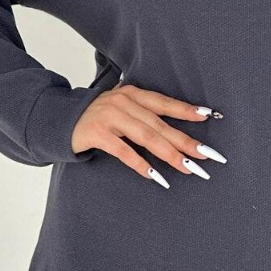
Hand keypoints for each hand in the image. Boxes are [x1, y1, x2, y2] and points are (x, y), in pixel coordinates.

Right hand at [70, 80, 224, 183]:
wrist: (61, 120)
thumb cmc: (99, 118)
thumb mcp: (122, 109)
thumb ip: (144, 115)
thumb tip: (175, 135)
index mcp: (133, 94)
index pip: (165, 103)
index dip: (186, 110)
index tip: (208, 117)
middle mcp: (124, 102)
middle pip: (160, 124)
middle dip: (185, 141)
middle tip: (206, 155)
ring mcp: (110, 117)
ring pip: (146, 137)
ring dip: (169, 154)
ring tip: (187, 167)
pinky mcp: (97, 134)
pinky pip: (123, 151)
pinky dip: (139, 163)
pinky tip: (154, 175)